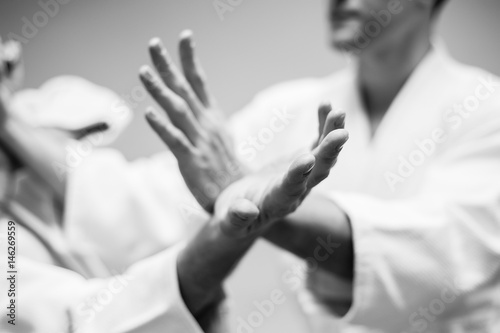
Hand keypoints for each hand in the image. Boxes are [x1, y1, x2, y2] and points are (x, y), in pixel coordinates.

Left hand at [139, 31, 241, 211]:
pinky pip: (175, 141)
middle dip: (168, 66)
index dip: (189, 59)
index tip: (184, 36)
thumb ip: (203, 113)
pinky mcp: (193, 161)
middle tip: (153, 44)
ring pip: (177, 110)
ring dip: (160, 90)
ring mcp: (200, 141)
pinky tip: (148, 114)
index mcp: (212, 115)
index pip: (199, 81)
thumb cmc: (225, 163)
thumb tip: (191, 96)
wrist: (240, 193)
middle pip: (184, 89)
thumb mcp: (218, 132)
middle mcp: (206, 123)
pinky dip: (162, 127)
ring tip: (143, 71)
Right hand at [214, 107, 347, 238]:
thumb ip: (236, 218)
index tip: (307, 158)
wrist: (243, 214)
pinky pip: (317, 142)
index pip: (291, 189)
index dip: (298, 175)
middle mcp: (298, 191)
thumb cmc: (233, 219)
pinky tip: (326, 105)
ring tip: (338, 112)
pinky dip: (323, 125)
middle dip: (328, 152)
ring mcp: (304, 176)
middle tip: (341, 134)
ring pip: (323, 155)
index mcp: (278, 204)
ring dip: (331, 134)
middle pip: (317, 172)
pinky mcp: (303, 163)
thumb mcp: (230, 223)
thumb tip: (246, 209)